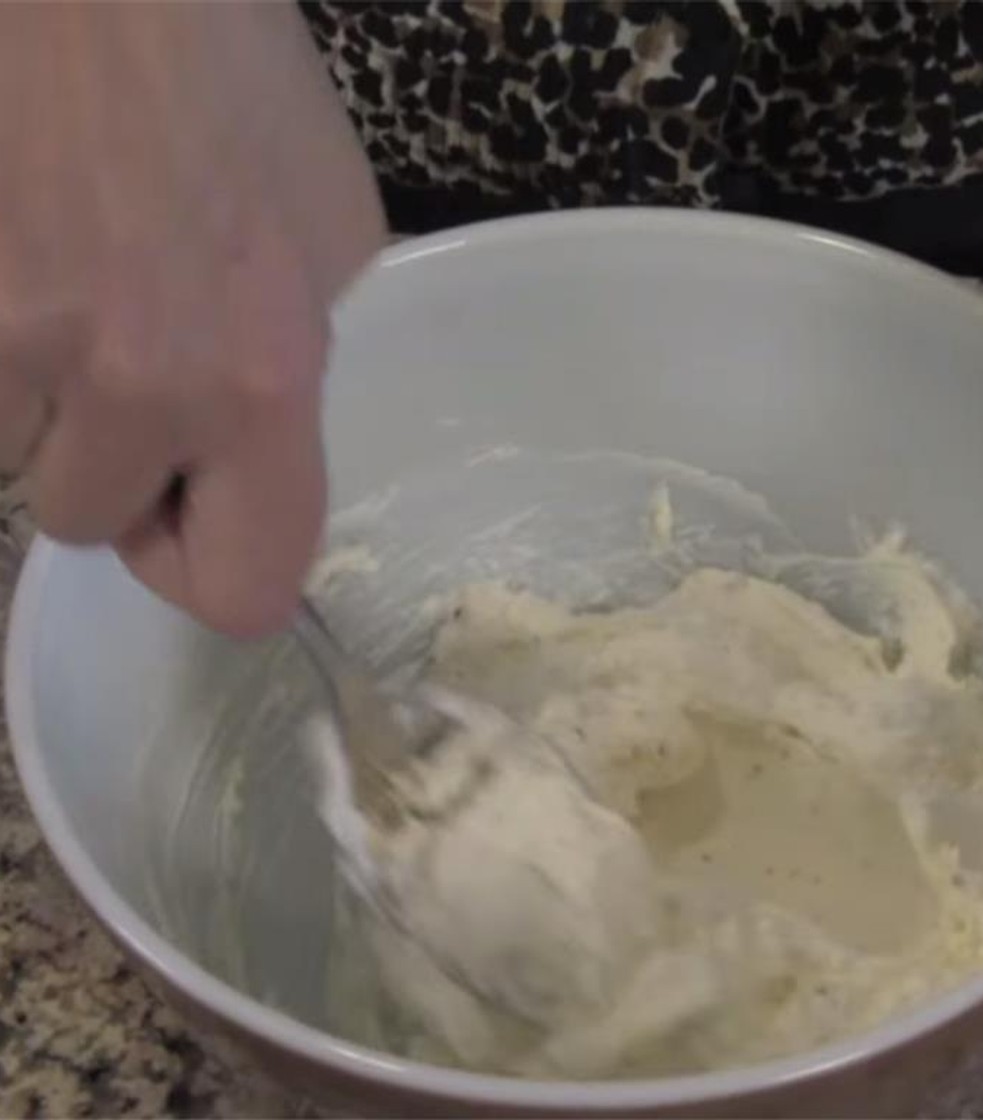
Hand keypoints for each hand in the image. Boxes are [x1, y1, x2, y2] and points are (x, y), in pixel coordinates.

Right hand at [0, 4, 384, 634]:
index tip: (200, 526)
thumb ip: (300, 377)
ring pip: (8, 454)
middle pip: (89, 527)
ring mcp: (15, 337)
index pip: (241, 592)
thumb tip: (264, 460)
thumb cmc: (237, 86)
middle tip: (131, 372)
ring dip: (39, 399)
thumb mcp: (336, 241)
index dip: (213, 574)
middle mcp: (137, 383)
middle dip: (111, 468)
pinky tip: (27, 255)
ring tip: (77, 284)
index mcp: (263, 385)